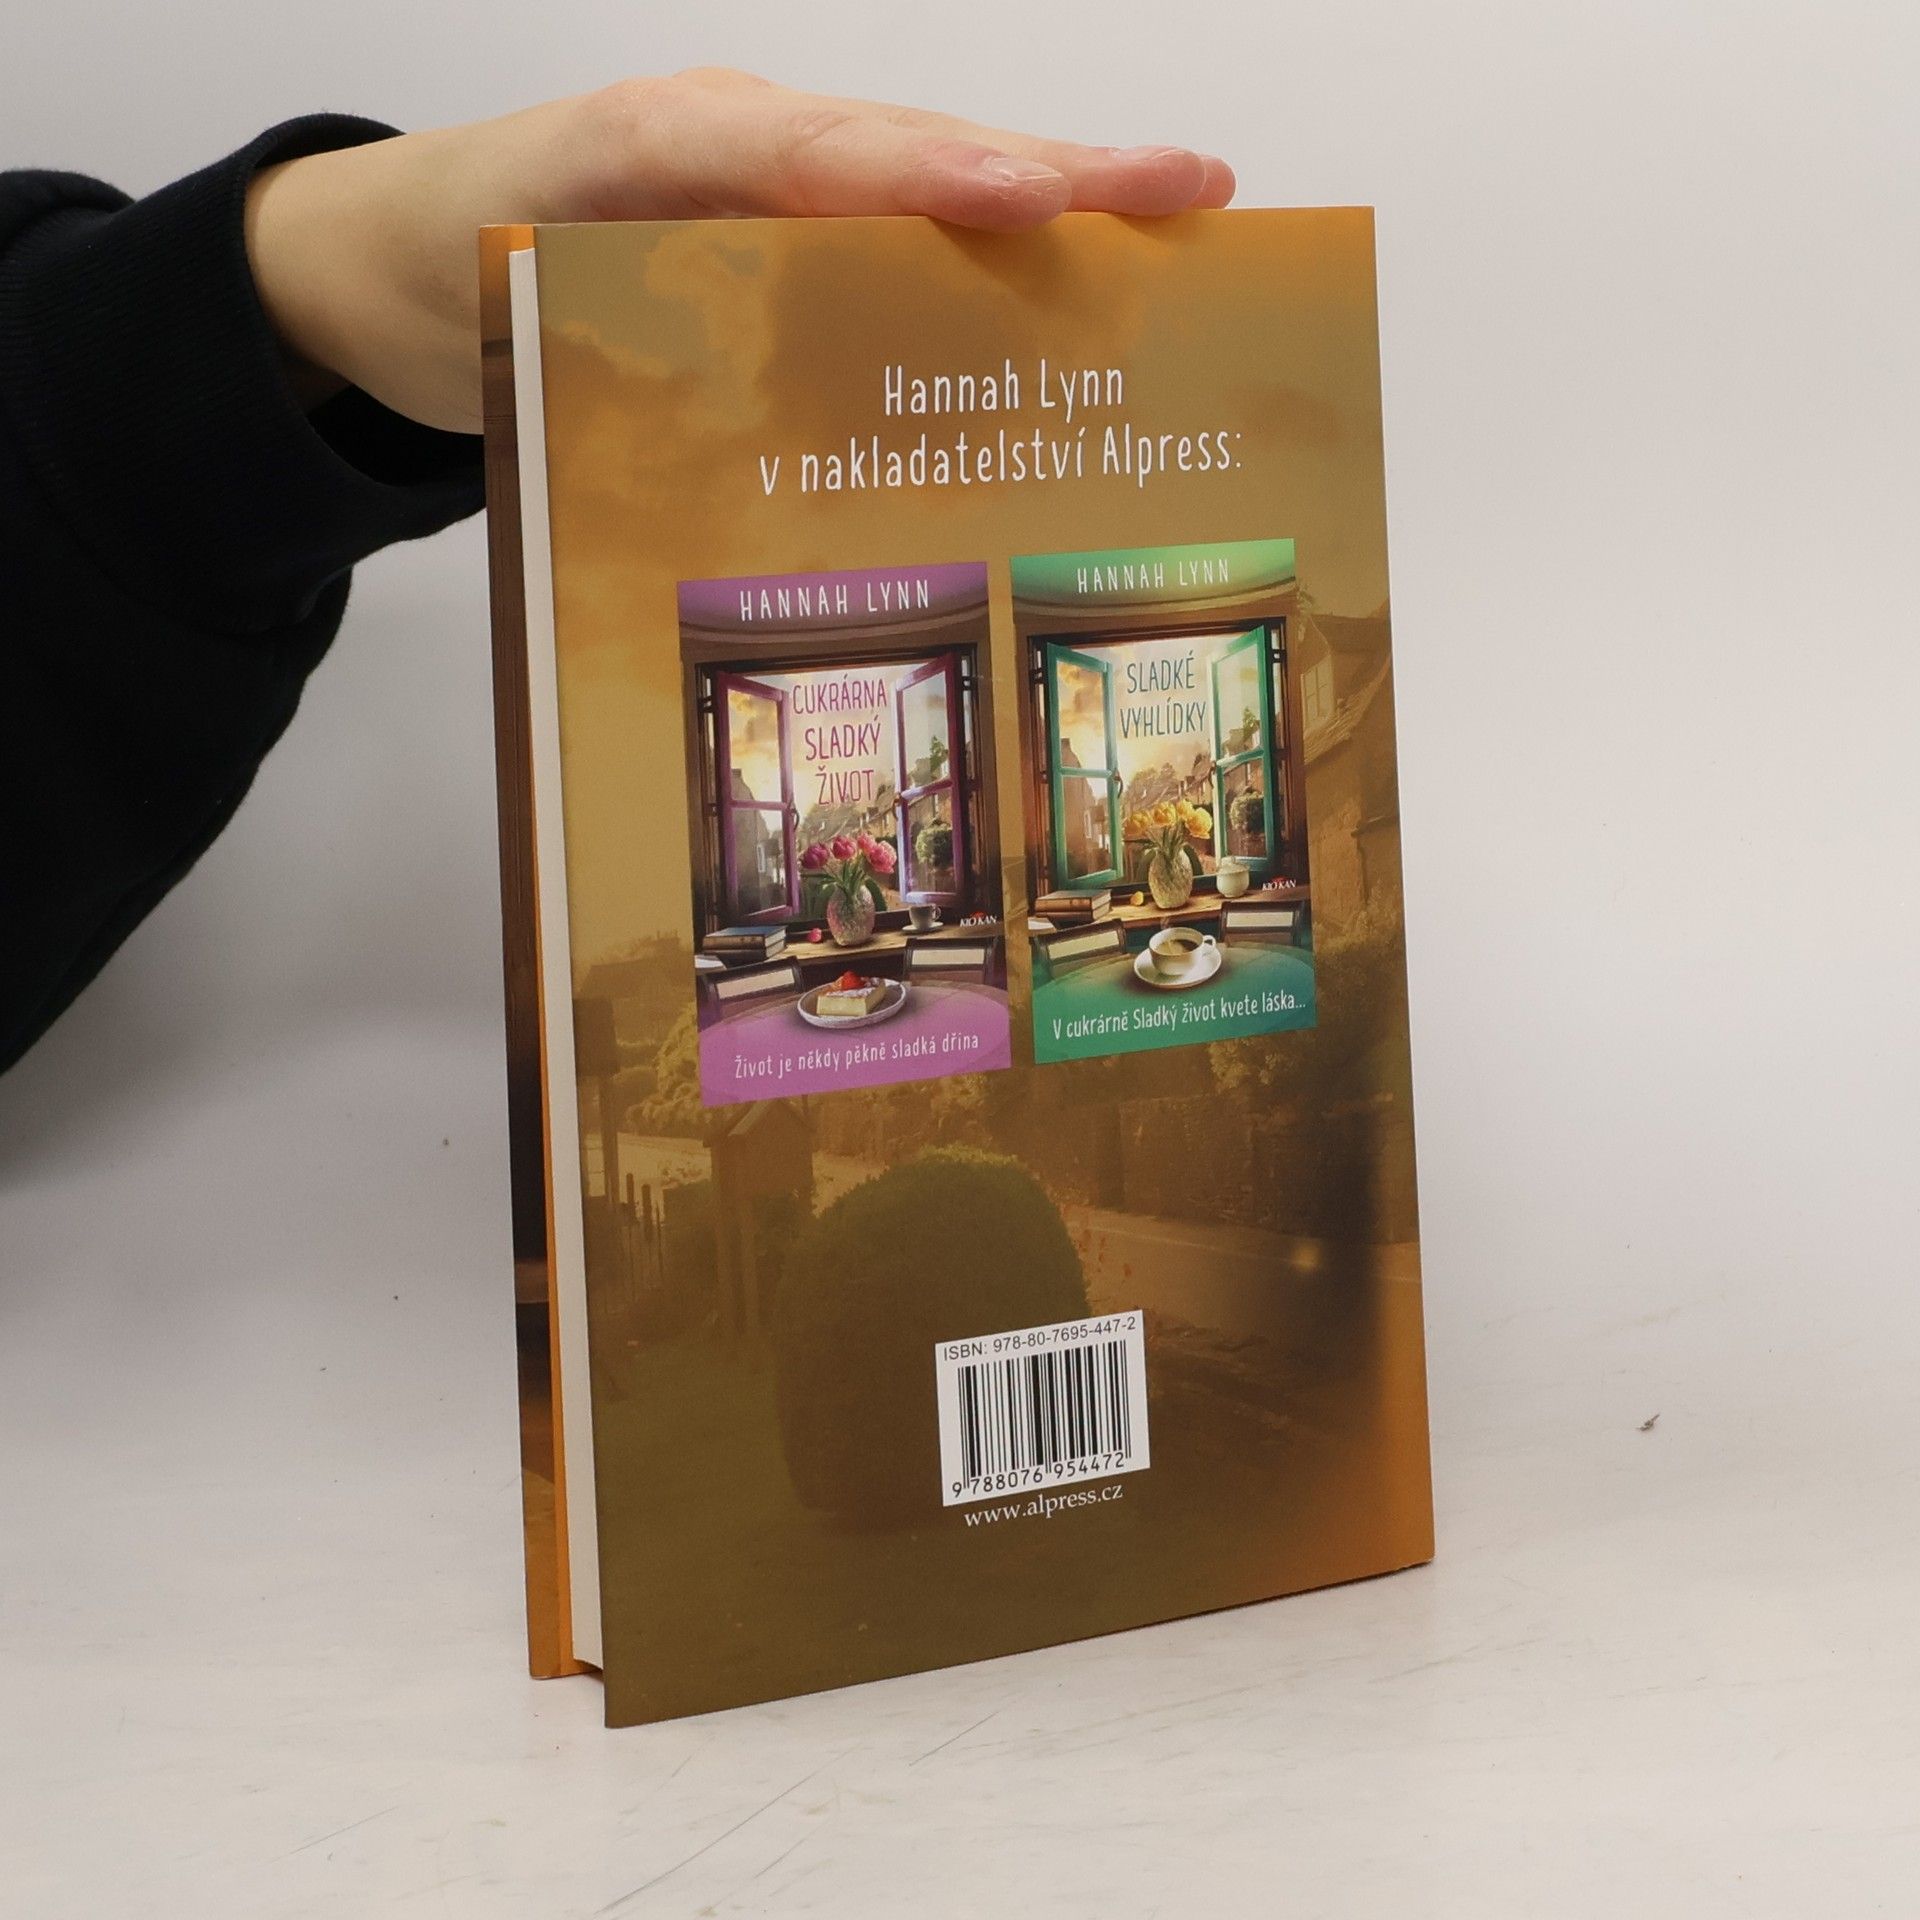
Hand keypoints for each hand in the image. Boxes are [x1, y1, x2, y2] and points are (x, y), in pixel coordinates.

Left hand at [245, 70, 1234, 434]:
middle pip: (914, 148)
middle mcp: (738, 151)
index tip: (1034, 199)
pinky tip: (1062, 296)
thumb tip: (734, 407)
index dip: (929, 175)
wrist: (380, 267)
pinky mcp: (772, 233)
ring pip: (923, 182)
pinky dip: (981, 255)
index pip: (819, 150)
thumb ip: (601, 326)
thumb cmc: (437, 271)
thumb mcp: (495, 295)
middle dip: (1058, 172)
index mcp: (668, 148)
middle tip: (1193, 192)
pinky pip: (889, 235)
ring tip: (1174, 228)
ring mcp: (765, 187)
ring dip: (1051, 205)